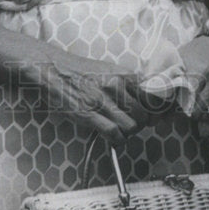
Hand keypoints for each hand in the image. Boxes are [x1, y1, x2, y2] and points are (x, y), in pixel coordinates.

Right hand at [19, 49, 154, 145]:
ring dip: (127, 133)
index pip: (152, 96)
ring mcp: (102, 100)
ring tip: (119, 132)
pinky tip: (111, 137)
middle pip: (143, 115)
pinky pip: (113, 133)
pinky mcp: (88, 113)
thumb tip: (145, 103)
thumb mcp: (110, 70)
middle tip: (130, 126)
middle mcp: (116, 86)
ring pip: (131, 126)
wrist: (54, 69)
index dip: (154, 111)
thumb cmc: (81, 71)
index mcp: (124, 74)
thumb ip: (127, 84)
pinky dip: (115, 140)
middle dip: (139, 125)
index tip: (153, 118)